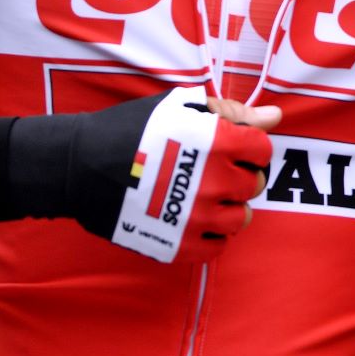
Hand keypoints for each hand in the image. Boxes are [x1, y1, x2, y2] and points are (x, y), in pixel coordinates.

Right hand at [106, 87, 274, 262]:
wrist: (78, 166)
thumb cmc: (131, 130)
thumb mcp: (182, 108)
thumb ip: (234, 114)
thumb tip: (276, 117)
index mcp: (220, 143)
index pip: (262, 151)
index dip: (247, 149)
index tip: (226, 150)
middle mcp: (216, 182)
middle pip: (254, 185)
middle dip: (237, 177)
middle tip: (208, 172)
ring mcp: (198, 217)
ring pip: (241, 219)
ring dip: (228, 208)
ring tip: (201, 197)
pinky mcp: (179, 245)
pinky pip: (217, 247)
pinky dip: (210, 235)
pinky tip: (192, 219)